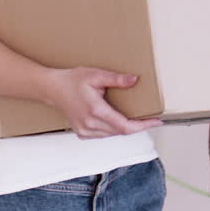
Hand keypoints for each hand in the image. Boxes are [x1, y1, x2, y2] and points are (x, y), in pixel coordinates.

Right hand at [46, 67, 161, 138]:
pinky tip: (118, 120)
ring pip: (113, 134)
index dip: (143, 125)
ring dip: (126, 128)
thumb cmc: (72, 80)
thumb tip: (135, 80)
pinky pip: (104, 135)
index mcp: (95, 111)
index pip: (125, 126)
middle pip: (121, 131)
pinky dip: (114, 129)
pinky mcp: (82, 133)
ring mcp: (85, 131)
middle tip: (151, 118)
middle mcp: (90, 124)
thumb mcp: (96, 75)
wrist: (52, 89)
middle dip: (137, 126)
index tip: (156, 121)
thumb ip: (116, 79)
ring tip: (138, 119)